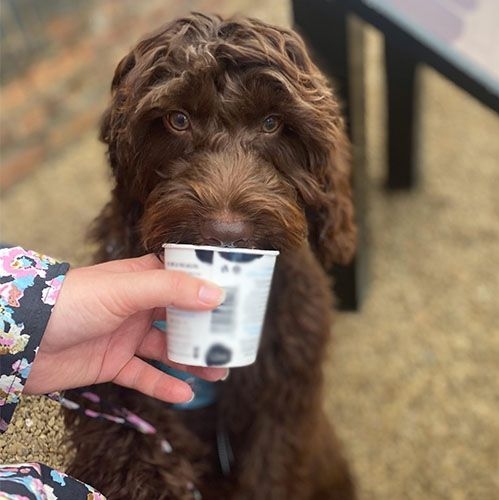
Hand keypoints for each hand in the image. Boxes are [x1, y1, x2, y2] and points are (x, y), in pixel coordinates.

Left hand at [24, 254, 226, 402]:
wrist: (21, 339)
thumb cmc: (72, 301)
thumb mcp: (126, 289)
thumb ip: (171, 289)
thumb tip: (216, 293)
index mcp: (141, 280)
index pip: (182, 279)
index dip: (208, 286)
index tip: (235, 296)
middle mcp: (137, 306)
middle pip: (180, 317)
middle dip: (205, 330)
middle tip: (232, 341)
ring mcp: (126, 336)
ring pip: (167, 348)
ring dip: (192, 360)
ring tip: (219, 370)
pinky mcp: (113, 363)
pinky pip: (144, 375)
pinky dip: (163, 385)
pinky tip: (185, 393)